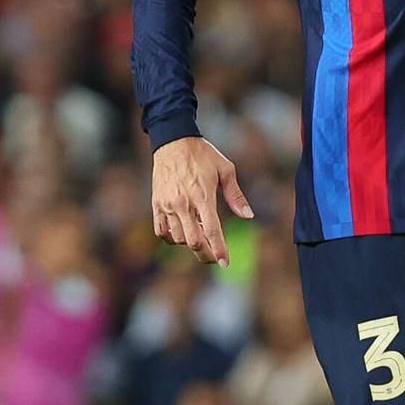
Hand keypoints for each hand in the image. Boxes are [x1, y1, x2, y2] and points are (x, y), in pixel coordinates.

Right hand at [152, 137, 253, 266]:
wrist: (173, 141)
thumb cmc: (202, 154)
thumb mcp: (226, 170)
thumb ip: (236, 196)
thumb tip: (248, 216)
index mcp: (203, 196)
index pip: (212, 230)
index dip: (219, 250)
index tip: (225, 263)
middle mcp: (183, 203)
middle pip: (194, 241)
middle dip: (206, 254)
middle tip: (214, 258)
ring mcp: (167, 205)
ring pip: (178, 238)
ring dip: (190, 243)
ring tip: (199, 235)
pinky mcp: (156, 204)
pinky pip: (161, 231)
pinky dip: (172, 237)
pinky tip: (181, 232)